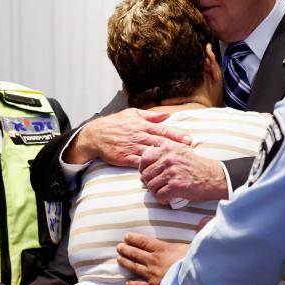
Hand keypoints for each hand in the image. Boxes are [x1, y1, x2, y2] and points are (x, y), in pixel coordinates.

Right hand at [66, 108, 192, 166]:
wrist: (95, 135)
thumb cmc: (115, 124)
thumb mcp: (132, 114)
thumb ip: (150, 115)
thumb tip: (167, 114)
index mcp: (142, 125)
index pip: (163, 130)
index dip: (177, 135)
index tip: (189, 139)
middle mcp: (139, 136)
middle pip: (161, 142)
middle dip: (176, 146)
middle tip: (189, 151)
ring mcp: (132, 147)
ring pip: (152, 153)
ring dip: (166, 158)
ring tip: (178, 162)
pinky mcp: (126, 158)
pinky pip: (140, 163)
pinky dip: (150, 167)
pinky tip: (160, 170)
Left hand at [118, 232, 192, 284]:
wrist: (194, 283)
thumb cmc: (195, 262)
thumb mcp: (197, 244)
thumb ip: (198, 231)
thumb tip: (205, 218)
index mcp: (162, 249)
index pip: (144, 242)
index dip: (134, 239)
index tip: (127, 237)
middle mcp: (154, 261)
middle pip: (136, 254)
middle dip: (126, 249)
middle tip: (119, 247)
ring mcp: (152, 275)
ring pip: (134, 268)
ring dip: (126, 263)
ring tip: (119, 259)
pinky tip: (127, 284)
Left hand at [139, 141, 227, 203]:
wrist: (215, 177)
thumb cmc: (197, 166)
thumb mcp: (181, 151)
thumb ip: (164, 152)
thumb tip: (145, 163)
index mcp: (168, 148)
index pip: (145, 158)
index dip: (143, 169)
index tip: (148, 174)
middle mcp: (169, 159)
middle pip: (146, 174)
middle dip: (149, 183)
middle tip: (157, 186)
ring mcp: (172, 172)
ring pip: (151, 186)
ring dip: (155, 192)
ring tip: (163, 192)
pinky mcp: (176, 186)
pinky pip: (159, 195)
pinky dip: (162, 199)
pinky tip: (168, 198)